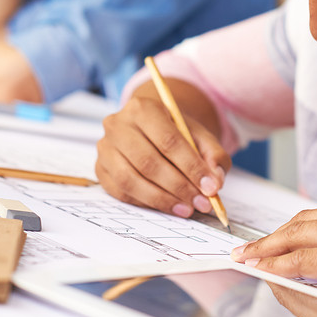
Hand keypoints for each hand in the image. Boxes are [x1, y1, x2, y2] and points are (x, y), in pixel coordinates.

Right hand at [96, 91, 230, 218]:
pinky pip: (122, 192)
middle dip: (179, 187)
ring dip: (163, 199)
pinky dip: (147, 203)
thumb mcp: (199, 135)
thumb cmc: (176, 133)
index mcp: (143, 108)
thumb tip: (215, 180)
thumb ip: (213, 155)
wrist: (151, 128)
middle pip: (149, 162)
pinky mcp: (100, 169)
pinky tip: (168, 205)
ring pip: (132, 180)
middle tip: (201, 202)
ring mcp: (105, 148)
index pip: (168, 141)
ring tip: (187, 208)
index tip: (211, 187)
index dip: (191, 167)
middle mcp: (117, 125)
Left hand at [231, 191, 316, 316]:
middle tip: (252, 246)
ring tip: (249, 258)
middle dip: (276, 234)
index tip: (280, 237)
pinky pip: (306, 259)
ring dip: (269, 248)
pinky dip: (280, 264)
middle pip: (307, 219)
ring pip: (300, 235)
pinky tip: (265, 271)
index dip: (299, 227)